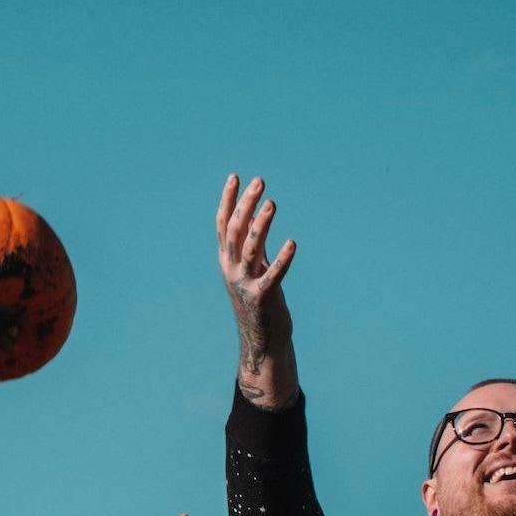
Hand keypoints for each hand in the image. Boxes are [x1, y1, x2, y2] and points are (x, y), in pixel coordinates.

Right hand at [217, 174, 297, 407]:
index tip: (236, 176)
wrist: (261, 339)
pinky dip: (282, 259)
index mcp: (226, 260)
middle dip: (246, 204)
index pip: (223, 224)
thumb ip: (251, 242)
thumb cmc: (259, 299)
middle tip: (259, 182)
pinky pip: (273, 275)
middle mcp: (231, 269)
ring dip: (261, 224)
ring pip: (250, 248)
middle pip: (235, 230)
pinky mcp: (263, 297)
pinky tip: (293, 243)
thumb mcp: (252, 267)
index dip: (228, 200)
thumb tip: (253, 213)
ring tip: (272, 203)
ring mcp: (244, 283)